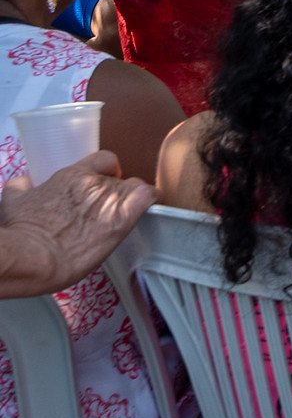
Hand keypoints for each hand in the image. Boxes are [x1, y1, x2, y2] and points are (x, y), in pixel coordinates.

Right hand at [0, 152, 154, 297]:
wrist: (28, 257)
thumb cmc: (20, 234)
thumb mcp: (13, 202)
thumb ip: (20, 188)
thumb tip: (22, 182)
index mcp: (70, 177)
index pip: (104, 160)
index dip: (109, 171)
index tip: (107, 181)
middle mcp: (93, 183)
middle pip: (120, 181)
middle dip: (116, 195)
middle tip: (106, 213)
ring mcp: (109, 200)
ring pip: (135, 190)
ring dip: (131, 202)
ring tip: (120, 219)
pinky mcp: (121, 220)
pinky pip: (148, 197)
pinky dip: (151, 199)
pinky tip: (149, 206)